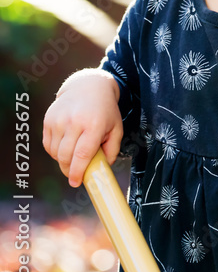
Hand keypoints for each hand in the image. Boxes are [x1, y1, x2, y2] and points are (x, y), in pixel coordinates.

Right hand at [42, 69, 123, 187]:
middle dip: (69, 170)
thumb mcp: (116, 129)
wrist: (88, 87)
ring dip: (62, 161)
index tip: (75, 183)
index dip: (77, 172)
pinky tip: (65, 147)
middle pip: (66, 157)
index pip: (82, 155)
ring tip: (73, 156)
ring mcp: (59, 120)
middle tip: (75, 174)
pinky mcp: (48, 119)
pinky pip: (48, 145)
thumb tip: (102, 168)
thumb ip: (112, 150)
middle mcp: (74, 122)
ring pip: (55, 153)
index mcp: (94, 126)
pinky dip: (55, 152)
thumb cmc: (105, 111)